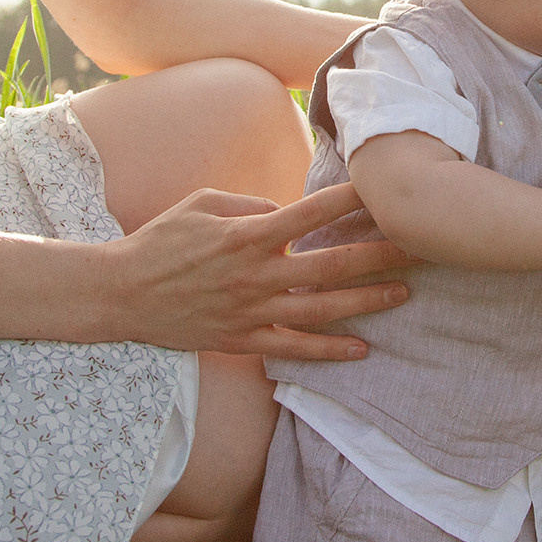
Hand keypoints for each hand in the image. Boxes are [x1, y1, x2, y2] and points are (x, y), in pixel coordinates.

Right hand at [105, 181, 410, 359]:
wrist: (121, 294)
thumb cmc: (160, 241)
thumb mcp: (201, 203)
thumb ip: (248, 203)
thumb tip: (284, 211)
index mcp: (247, 234)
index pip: (311, 213)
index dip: (352, 201)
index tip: (385, 191)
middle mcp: (257, 274)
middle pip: (332, 264)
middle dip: (380, 254)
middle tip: (420, 247)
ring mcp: (252, 311)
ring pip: (322, 309)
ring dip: (367, 301)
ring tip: (404, 294)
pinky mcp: (242, 340)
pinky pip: (293, 349)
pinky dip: (328, 351)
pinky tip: (361, 350)